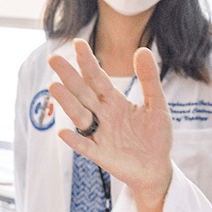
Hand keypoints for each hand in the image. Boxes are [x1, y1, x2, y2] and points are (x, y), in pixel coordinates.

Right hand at [49, 40, 173, 211]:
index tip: (78, 43)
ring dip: (67, 102)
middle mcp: (102, 115)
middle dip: (69, 76)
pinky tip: (63, 133)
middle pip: (83, 93)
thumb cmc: (155, 136)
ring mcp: (100, 134)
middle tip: (54, 59)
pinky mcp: (101, 155)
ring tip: (54, 87)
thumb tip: (143, 50)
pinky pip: (85, 147)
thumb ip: (149, 79)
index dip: (88, 62)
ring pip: (80, 116)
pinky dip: (75, 141)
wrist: (157, 168)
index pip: (97, 78)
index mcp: (114, 101)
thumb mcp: (156, 104)